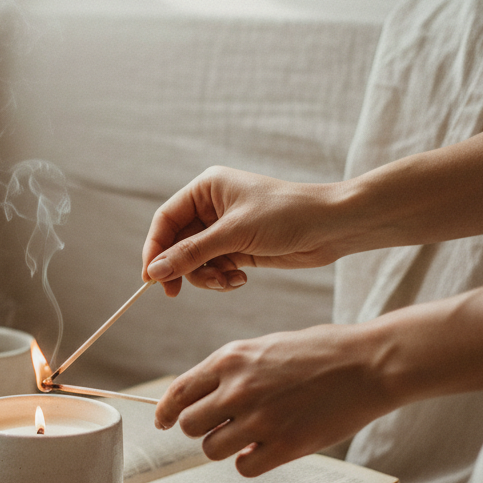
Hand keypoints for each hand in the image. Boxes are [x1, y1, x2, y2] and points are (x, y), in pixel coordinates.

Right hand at [141, 166, 346, 297]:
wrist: (332, 227)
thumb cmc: (286, 215)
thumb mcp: (234, 234)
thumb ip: (192, 253)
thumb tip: (155, 271)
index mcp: (206, 189)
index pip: (165, 220)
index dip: (154, 249)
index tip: (150, 278)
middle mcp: (211, 208)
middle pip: (177, 244)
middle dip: (182, 268)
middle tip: (175, 293)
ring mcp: (225, 230)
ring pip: (195, 261)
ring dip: (206, 277)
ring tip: (227, 282)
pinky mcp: (239, 249)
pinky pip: (215, 269)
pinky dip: (222, 279)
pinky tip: (240, 281)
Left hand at [154, 324, 398, 476]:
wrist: (369, 363)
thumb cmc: (320, 352)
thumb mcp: (265, 347)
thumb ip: (231, 371)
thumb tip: (201, 399)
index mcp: (231, 359)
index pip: (178, 393)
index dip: (165, 412)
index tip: (163, 423)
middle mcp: (238, 389)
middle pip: (190, 426)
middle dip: (202, 429)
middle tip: (224, 426)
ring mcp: (260, 419)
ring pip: (212, 449)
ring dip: (226, 447)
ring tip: (250, 436)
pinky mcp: (285, 446)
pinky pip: (244, 467)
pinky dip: (250, 462)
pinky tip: (266, 450)